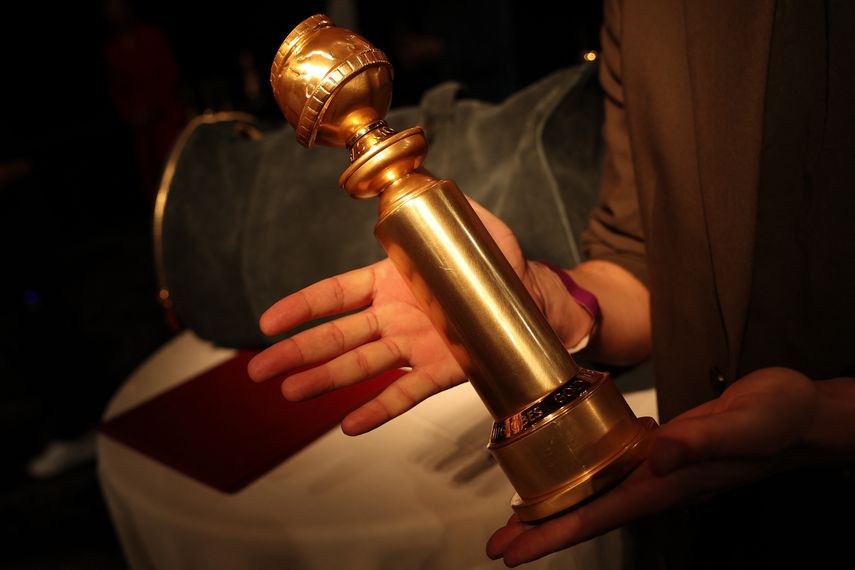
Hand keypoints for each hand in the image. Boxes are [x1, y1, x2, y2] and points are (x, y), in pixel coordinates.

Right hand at [247, 200, 529, 434]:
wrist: (531, 300)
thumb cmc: (498, 264)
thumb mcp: (478, 225)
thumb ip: (451, 205)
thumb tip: (425, 180)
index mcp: (391, 280)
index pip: (335, 294)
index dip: (301, 307)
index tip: (268, 322)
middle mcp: (393, 316)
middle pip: (336, 336)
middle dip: (297, 352)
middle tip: (259, 371)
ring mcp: (413, 346)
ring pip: (361, 366)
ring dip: (325, 380)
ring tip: (291, 393)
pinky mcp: (439, 371)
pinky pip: (405, 392)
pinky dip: (379, 409)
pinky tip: (351, 426)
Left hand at [487, 367, 817, 566]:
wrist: (795, 412)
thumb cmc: (774, 420)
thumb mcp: (741, 425)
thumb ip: (700, 441)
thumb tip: (657, 454)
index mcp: (666, 483)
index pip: (599, 515)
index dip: (553, 534)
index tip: (514, 550)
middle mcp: (655, 482)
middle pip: (588, 514)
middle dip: (542, 533)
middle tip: (500, 547)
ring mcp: (657, 468)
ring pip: (596, 496)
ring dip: (557, 509)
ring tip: (520, 520)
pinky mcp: (660, 449)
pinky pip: (611, 472)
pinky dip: (582, 480)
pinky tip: (569, 477)